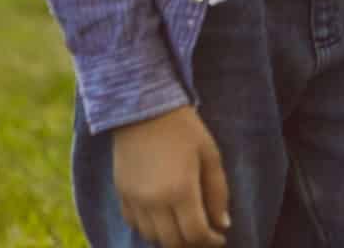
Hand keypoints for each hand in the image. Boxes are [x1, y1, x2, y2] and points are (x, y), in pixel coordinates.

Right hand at [111, 105, 229, 247]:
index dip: (210, 242)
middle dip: (191, 243)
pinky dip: (150, 228)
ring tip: (184, 225)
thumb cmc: (184, 129)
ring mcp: (134, 199)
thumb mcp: (210, 156)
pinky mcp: (121, 194)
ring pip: (152, 237)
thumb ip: (218, 193)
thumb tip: (222, 224)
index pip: (195, 234)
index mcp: (180, 191)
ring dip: (170, 237)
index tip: (219, 237)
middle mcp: (154, 201)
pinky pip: (134, 224)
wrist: (144, 108)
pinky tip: (163, 217)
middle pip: (172, 242)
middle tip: (203, 234)